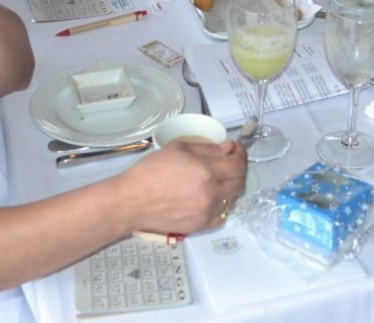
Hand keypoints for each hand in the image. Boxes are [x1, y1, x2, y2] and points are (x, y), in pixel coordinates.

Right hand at [128, 139, 248, 234]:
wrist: (132, 202)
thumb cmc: (151, 171)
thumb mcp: (178, 148)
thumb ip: (207, 148)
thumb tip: (227, 149)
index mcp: (206, 172)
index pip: (238, 164)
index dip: (240, 153)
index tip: (235, 148)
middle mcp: (211, 194)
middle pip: (240, 181)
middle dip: (239, 168)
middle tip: (230, 161)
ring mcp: (206, 212)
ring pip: (233, 199)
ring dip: (232, 186)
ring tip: (220, 178)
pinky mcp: (200, 225)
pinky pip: (222, 215)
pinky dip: (222, 204)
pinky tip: (212, 196)